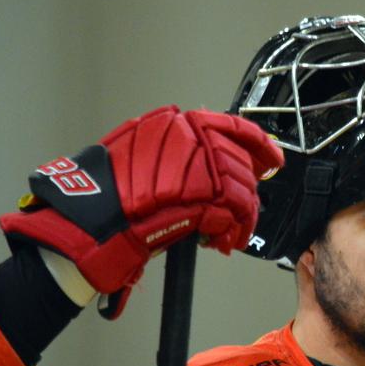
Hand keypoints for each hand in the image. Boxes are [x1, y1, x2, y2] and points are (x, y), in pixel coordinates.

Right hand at [0, 106, 283, 312]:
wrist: (91, 223)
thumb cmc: (108, 197)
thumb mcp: (141, 157)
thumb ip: (180, 155)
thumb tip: (221, 165)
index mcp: (173, 123)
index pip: (231, 125)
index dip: (258, 143)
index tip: (273, 158)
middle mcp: (188, 138)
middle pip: (239, 163)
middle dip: (246, 192)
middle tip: (242, 214)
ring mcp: (197, 166)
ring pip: (241, 189)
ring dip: (241, 217)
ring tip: (228, 235)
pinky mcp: (202, 197)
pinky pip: (233, 213)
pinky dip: (232, 231)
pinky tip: (221, 242)